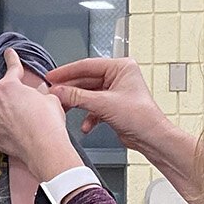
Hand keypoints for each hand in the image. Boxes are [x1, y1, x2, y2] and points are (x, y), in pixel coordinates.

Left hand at [0, 50, 82, 179]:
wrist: (45, 145)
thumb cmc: (48, 122)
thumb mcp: (51, 99)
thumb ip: (42, 94)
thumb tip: (41, 93)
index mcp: (9, 87)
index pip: (12, 68)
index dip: (12, 59)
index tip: (9, 54)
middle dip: (2, 94)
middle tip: (15, 100)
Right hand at [45, 57, 168, 149]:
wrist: (151, 138)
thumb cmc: (141, 117)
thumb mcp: (104, 104)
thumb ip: (78, 97)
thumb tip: (59, 91)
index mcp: (121, 67)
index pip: (87, 66)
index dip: (67, 72)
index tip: (52, 77)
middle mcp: (118, 76)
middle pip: (86, 80)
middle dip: (70, 90)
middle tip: (53, 93)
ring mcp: (115, 91)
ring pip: (88, 94)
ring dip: (77, 103)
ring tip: (64, 108)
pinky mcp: (112, 105)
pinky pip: (93, 106)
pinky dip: (88, 116)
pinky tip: (85, 125)